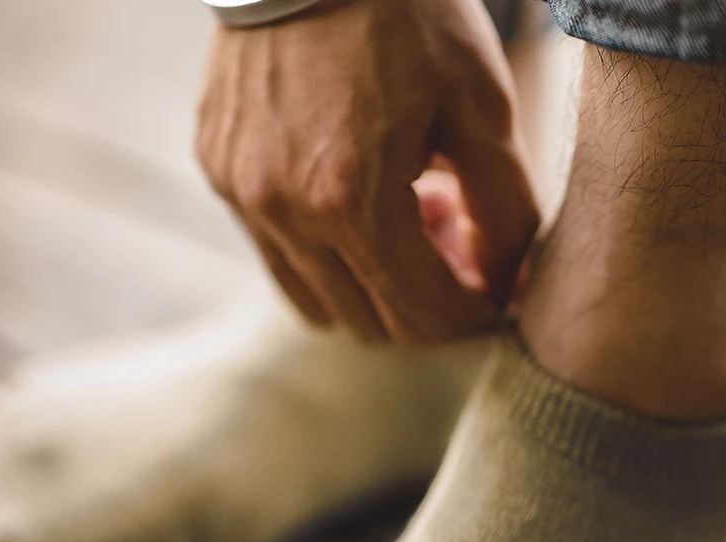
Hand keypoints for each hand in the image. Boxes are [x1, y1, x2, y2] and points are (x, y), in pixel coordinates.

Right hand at [196, 0, 539, 344]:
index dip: (468, 320)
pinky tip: (358, 201)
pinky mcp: (221, 173)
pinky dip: (328, 256)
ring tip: (408, 223)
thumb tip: (505, 284)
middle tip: (456, 252)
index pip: (421, 318)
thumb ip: (504, 212)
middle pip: (372, 325)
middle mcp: (285, 212)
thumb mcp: (481, 107)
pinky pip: (280, 259)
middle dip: (425, 307)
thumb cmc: (407, 11)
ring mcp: (244, 196)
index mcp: (352, 200)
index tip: (493, 298)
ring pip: (321, 305)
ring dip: (374, 288)